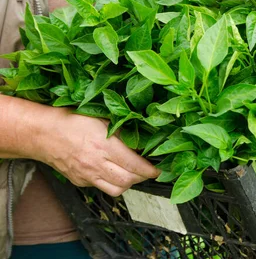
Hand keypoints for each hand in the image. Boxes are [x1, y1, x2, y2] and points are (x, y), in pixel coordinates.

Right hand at [36, 108, 159, 196]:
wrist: (43, 133)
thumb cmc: (73, 121)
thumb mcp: (102, 119)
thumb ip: (122, 132)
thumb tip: (142, 143)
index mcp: (104, 146)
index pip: (135, 165)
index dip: (150, 170)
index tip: (157, 170)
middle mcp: (96, 164)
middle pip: (128, 181)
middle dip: (142, 177)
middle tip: (147, 170)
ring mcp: (87, 176)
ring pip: (116, 190)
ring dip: (128, 184)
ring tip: (132, 173)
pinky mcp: (80, 182)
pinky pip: (102, 188)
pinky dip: (112, 183)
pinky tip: (113, 172)